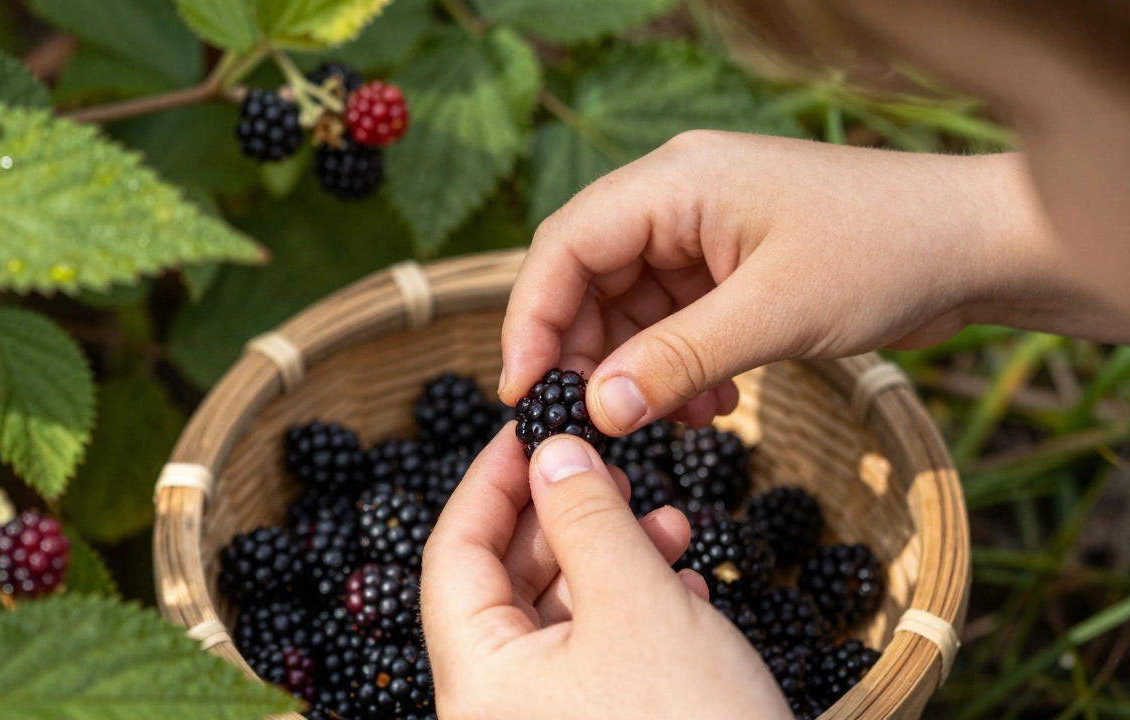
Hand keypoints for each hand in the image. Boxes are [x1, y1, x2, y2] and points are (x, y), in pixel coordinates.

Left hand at [421, 427, 791, 718]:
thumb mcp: (636, 603)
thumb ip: (586, 517)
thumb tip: (551, 450)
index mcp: (479, 678)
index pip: (454, 554)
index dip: (491, 480)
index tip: (530, 425)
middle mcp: (500, 705)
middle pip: (506, 581)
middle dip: (563, 515)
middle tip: (608, 465)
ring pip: (562, 614)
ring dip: (609, 556)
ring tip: (667, 519)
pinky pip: (598, 654)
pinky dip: (635, 608)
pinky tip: (683, 582)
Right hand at [498, 131, 1108, 434]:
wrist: (977, 245)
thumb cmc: (885, 255)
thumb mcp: (772, 315)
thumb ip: (676, 361)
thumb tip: (598, 410)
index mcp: (675, 182)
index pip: (566, 245)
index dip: (533, 319)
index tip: (525, 392)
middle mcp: (677, 197)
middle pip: (588, 276)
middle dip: (585, 352)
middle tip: (592, 422)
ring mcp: (704, 230)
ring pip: (630, 304)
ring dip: (638, 368)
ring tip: (667, 423)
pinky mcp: (730, 263)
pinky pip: (674, 317)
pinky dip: (677, 365)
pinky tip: (710, 405)